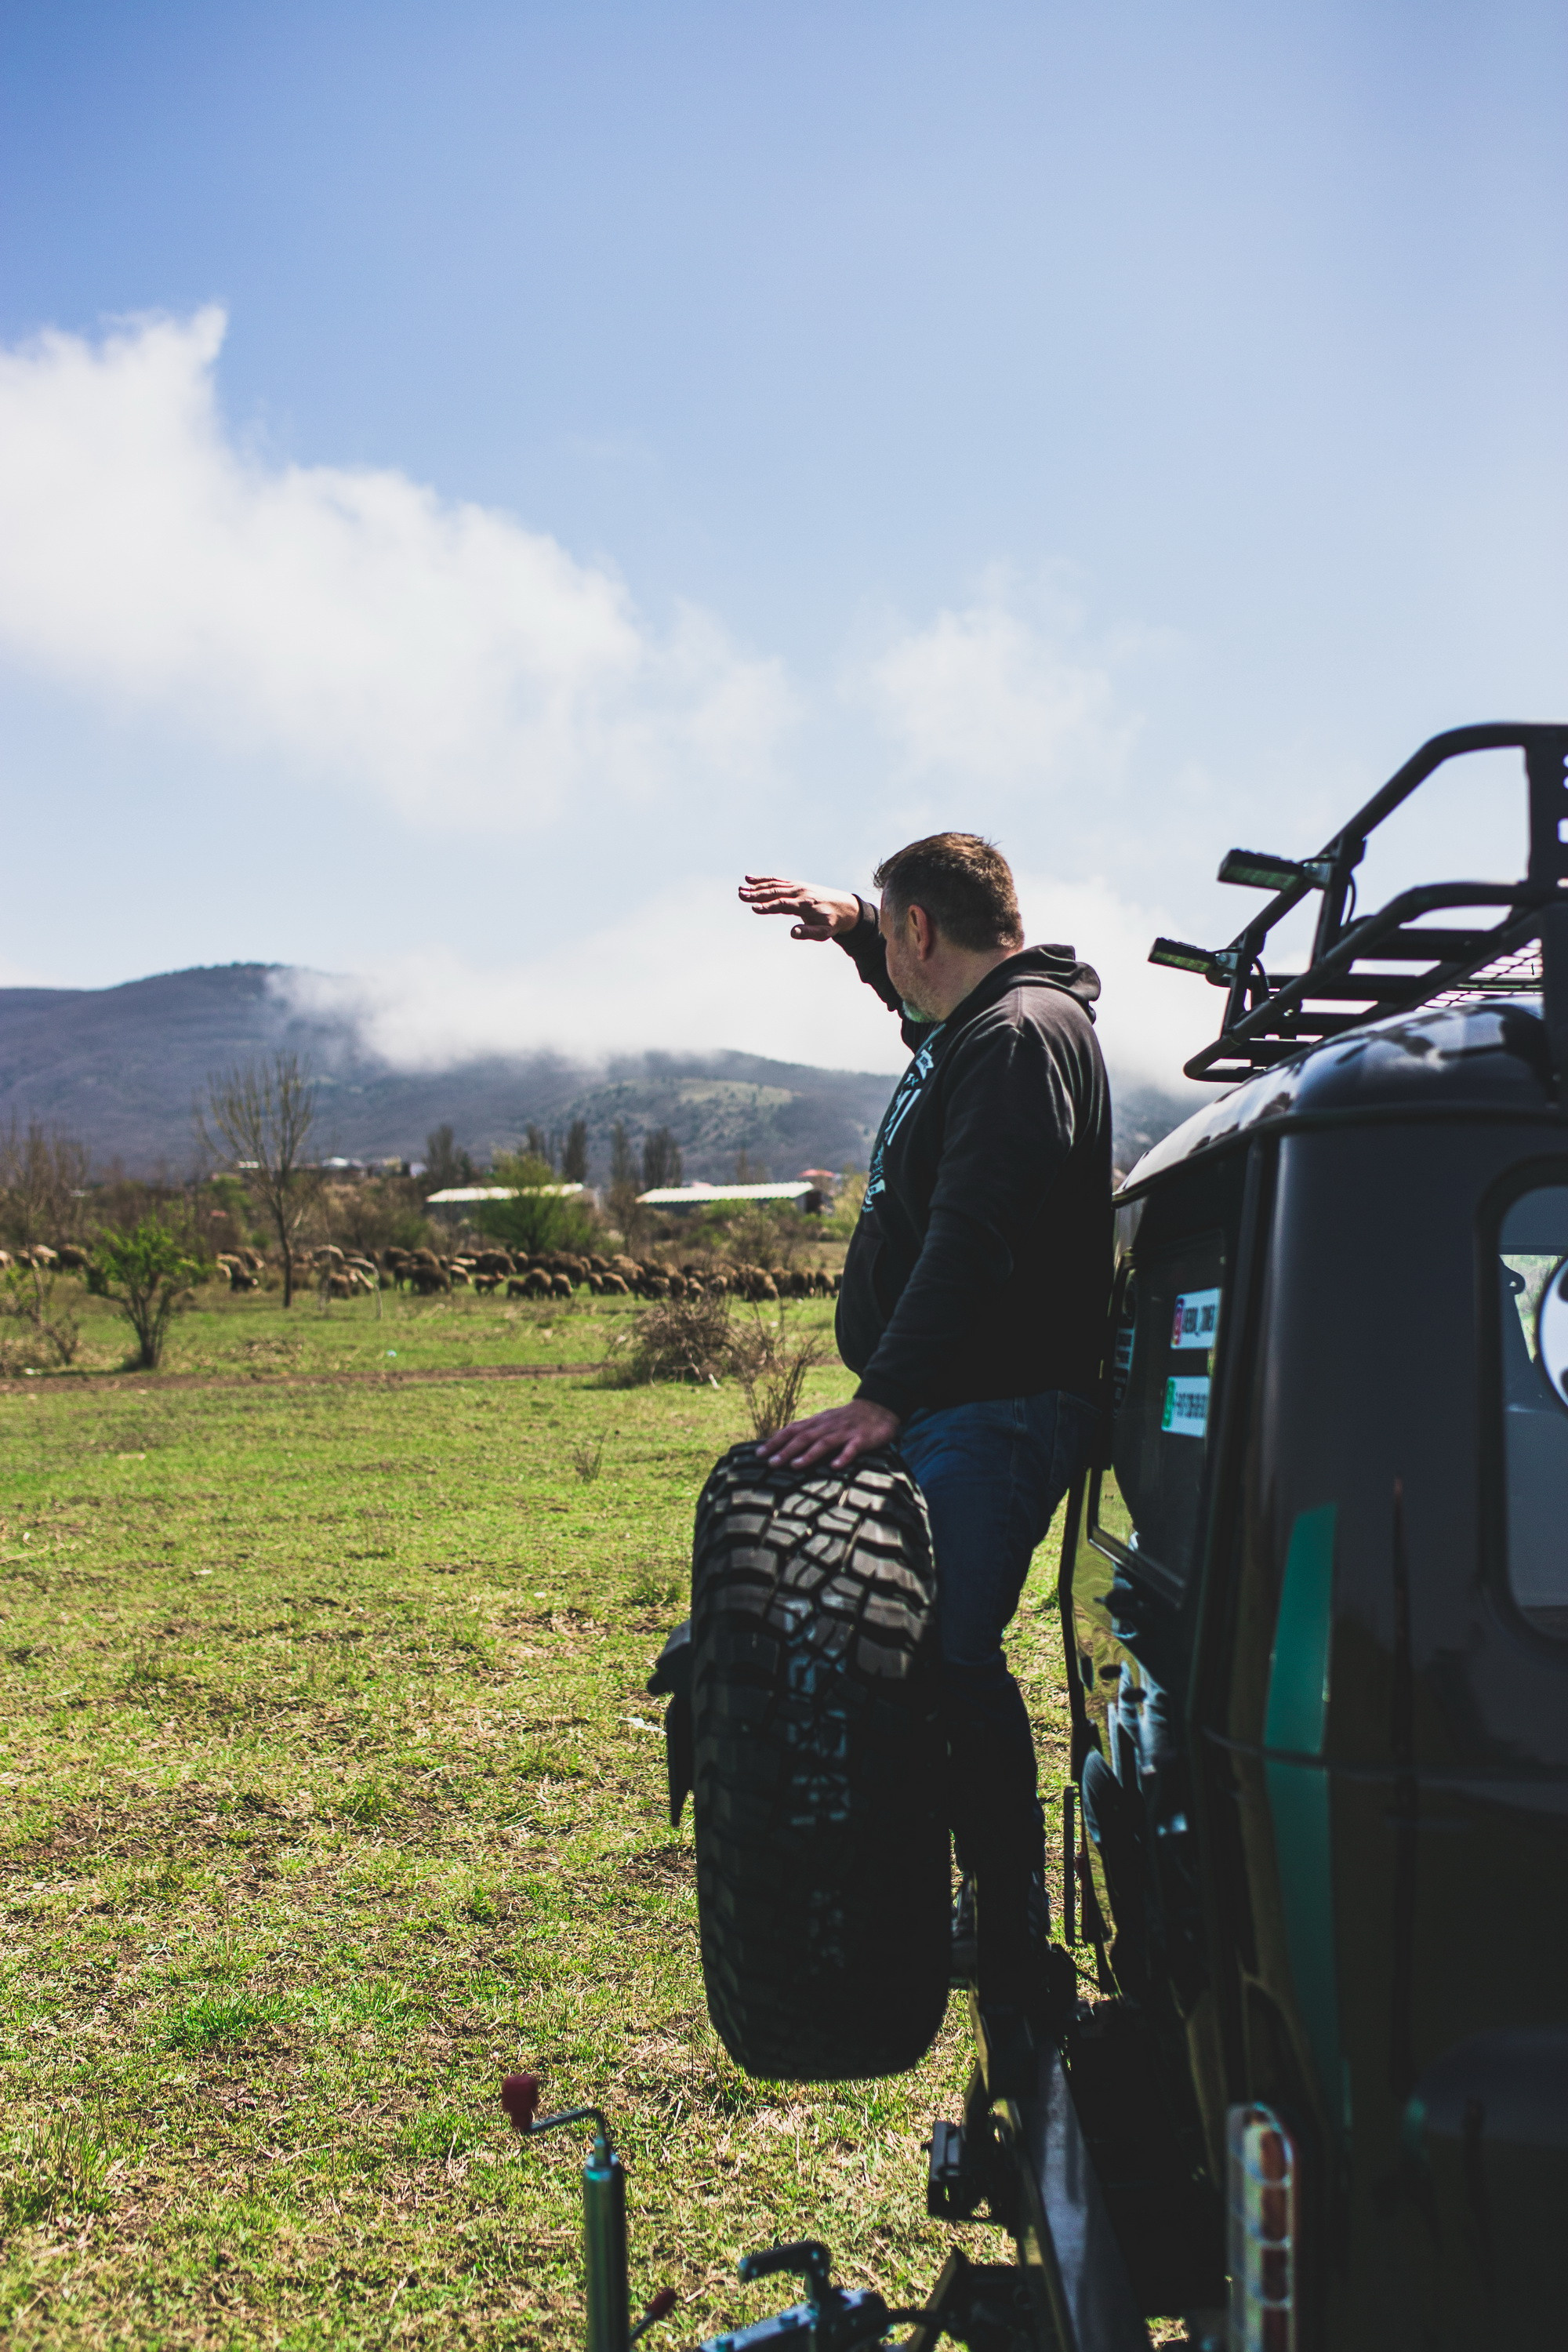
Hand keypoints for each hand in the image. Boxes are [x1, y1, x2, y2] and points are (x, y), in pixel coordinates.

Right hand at [739, 874, 862, 941]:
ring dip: (757, 886)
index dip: (768, 906)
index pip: (784, 905)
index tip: (754, 908)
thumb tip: (792, 933)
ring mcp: (797, 886)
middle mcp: (800, 892)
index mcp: (805, 904)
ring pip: (774, 885)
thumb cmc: (832, 922)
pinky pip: (778, 881)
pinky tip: (750, 879)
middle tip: (741, 895)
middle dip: (757, 894)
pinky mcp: (796, 884)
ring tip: (741, 888)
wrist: (844, 907)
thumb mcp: (824, 932)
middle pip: (776, 892)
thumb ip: (809, 933)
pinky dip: (764, 880)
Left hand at [756, 1398, 900, 1470]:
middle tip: (772, 1464)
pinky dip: (843, 1456)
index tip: (759, 1454)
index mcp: (818, 1422)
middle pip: (805, 1437)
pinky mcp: (862, 1439)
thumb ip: (807, 1432)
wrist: (878, 1407)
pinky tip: (835, 1466)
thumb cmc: (847, 1419)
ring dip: (810, 1454)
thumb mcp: (825, 1422)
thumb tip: (782, 1446)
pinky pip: (852, 1448)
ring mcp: (845, 1432)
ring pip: (825, 1442)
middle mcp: (828, 1426)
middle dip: (787, 1450)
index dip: (776, 1441)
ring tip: (796, 1466)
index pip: (792, 1430)